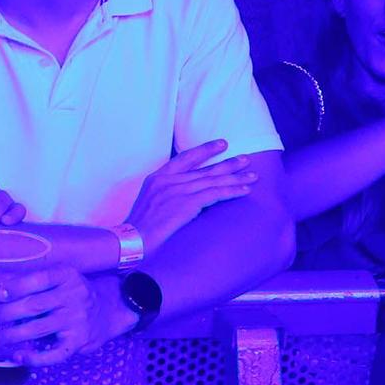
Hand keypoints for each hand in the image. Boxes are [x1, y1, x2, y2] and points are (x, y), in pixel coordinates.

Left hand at [0, 264, 135, 366]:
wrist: (109, 310)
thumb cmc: (72, 292)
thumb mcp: (58, 279)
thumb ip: (26, 280)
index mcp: (67, 276)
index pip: (38, 279)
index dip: (16, 287)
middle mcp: (74, 297)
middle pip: (34, 306)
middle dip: (5, 314)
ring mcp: (77, 321)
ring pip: (39, 329)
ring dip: (12, 336)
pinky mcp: (79, 342)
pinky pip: (56, 353)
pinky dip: (36, 357)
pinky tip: (18, 357)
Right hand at [126, 140, 255, 247]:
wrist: (132, 240)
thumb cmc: (139, 228)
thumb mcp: (150, 203)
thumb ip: (166, 195)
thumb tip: (185, 197)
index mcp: (157, 178)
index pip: (185, 158)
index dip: (205, 150)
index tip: (222, 144)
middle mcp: (167, 180)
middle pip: (204, 169)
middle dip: (227, 164)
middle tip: (245, 159)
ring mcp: (177, 191)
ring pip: (212, 180)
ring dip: (235, 178)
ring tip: (252, 176)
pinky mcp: (186, 204)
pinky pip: (215, 194)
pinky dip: (231, 191)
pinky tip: (244, 191)